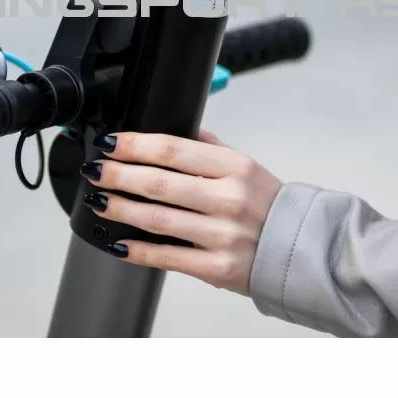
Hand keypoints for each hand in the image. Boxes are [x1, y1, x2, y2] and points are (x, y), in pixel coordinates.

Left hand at [82, 130, 281, 295]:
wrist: (303, 250)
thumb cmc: (269, 205)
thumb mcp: (246, 166)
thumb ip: (208, 147)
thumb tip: (172, 129)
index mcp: (234, 167)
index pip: (172, 149)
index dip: (134, 145)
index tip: (110, 143)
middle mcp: (228, 199)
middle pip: (158, 183)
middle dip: (118, 175)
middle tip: (95, 170)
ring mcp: (222, 235)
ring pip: (158, 219)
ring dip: (121, 208)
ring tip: (100, 201)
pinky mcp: (218, 268)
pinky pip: (168, 257)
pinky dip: (138, 250)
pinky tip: (118, 242)